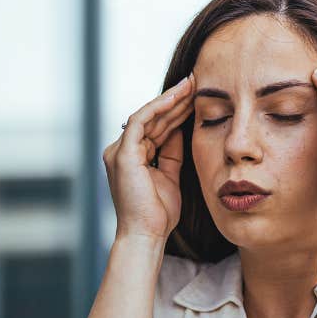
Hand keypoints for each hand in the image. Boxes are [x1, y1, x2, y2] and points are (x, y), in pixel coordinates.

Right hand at [103, 76, 194, 242]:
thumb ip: (172, 153)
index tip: (197, 97)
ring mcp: (119, 151)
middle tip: (197, 82)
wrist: (147, 235)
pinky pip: (141, 121)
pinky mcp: (122, 154)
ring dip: (171, 99)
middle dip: (176, 100)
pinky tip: (178, 97)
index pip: (156, 127)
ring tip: (191, 85)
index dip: (176, 111)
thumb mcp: (170, 176)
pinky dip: (159, 107)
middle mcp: (122, 150)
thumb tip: (181, 129)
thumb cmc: (158, 214)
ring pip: (147, 116)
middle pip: (152, 119)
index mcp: (132, 157)